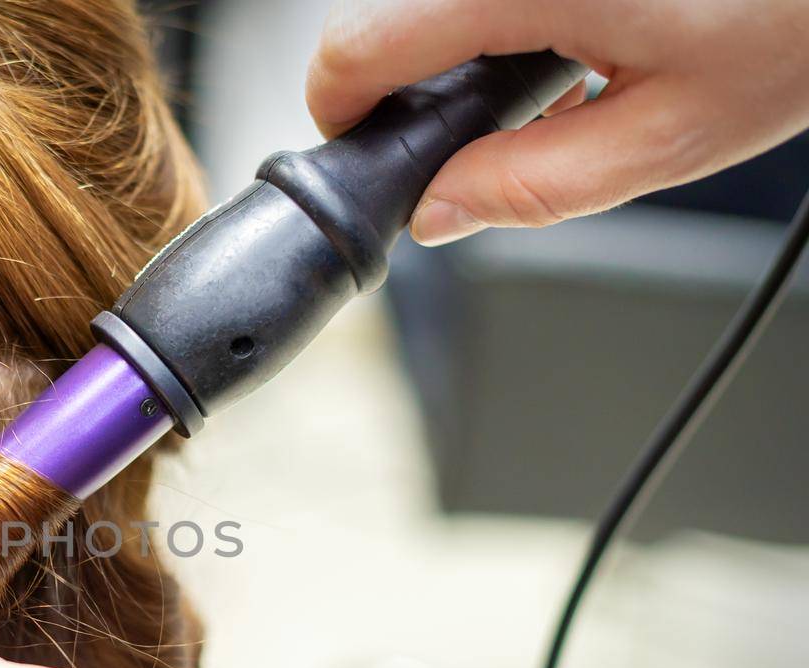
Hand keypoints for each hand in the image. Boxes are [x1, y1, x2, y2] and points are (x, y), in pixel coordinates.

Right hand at [306, 0, 808, 244]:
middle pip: (384, 13)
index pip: (356, 46)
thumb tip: (438, 211)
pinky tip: (576, 26)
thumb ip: (534, 186)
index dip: (342, 111)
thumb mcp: (669, 136)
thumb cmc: (797, 19)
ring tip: (552, 68)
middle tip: (485, 127)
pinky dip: (496, 14)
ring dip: (458, 39)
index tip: (363, 145)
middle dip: (409, 81)